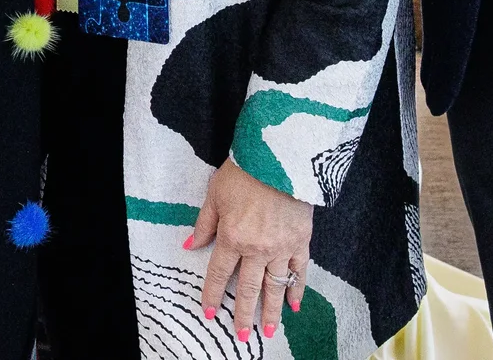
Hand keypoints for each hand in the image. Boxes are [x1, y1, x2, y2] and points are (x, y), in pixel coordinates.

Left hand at [184, 158, 313, 342]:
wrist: (281, 156)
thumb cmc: (244, 171)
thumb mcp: (215, 194)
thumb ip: (205, 224)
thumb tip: (190, 245)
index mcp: (232, 237)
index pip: (221, 274)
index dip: (214, 295)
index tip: (211, 314)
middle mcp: (257, 248)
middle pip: (249, 289)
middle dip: (244, 315)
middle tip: (242, 336)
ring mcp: (282, 247)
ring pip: (275, 286)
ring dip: (271, 312)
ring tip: (268, 332)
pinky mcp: (301, 241)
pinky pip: (300, 271)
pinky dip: (297, 290)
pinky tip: (294, 306)